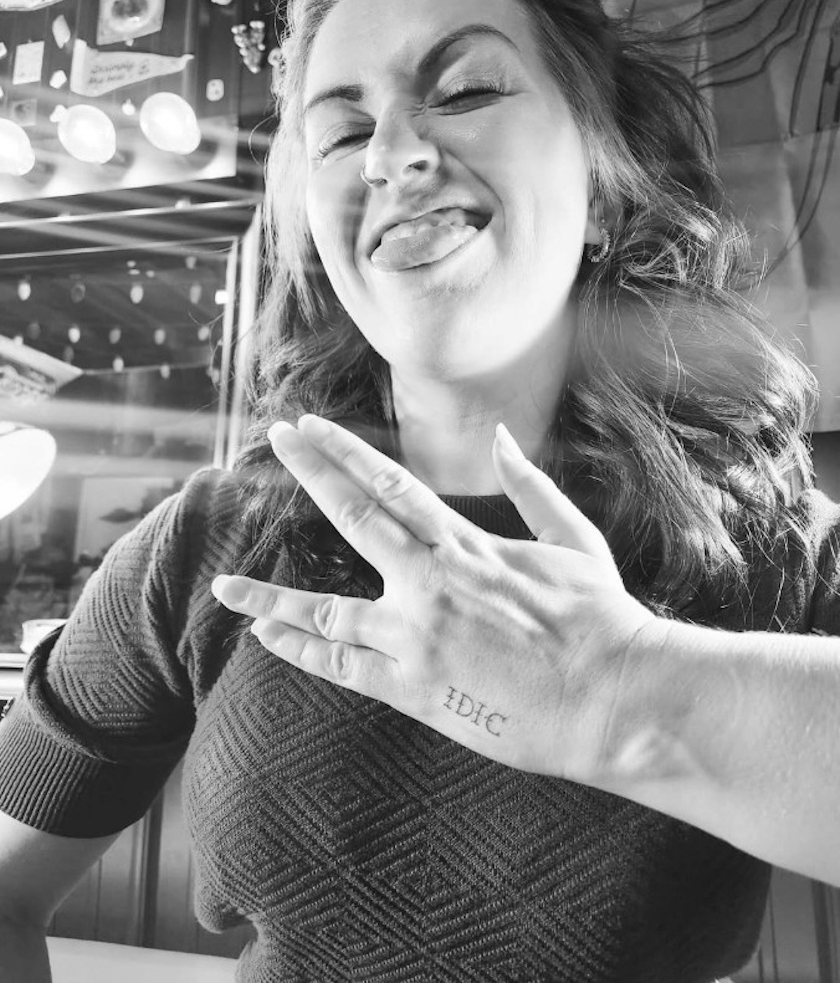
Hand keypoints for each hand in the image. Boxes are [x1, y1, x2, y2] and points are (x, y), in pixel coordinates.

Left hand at [211, 416, 658, 778]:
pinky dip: (301, 652)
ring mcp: (416, 636)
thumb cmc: (602, 619)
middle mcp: (430, 581)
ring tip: (226, 586)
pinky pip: (342, 669)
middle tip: (274, 440)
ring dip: (270, 597)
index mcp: (467, 543)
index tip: (307, 426)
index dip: (342, 450)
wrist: (614, 699)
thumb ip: (530, 485)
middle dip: (309, 473)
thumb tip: (501, 436)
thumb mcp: (573, 539)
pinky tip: (268, 640)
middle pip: (353, 516)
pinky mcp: (414, 689)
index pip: (389, 482)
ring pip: (324, 611)